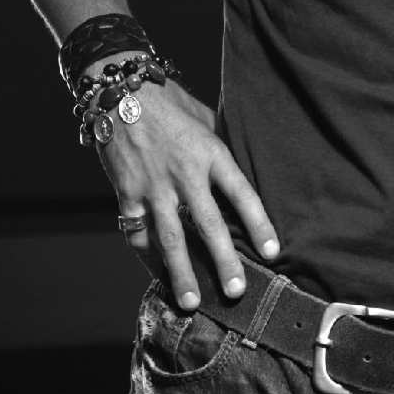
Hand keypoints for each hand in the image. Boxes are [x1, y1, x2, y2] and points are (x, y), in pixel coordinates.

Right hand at [95, 77, 279, 310]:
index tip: (273, 251)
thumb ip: (218, 149)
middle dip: (224, 260)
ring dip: (181, 272)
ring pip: (170, 238)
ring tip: (191, 301)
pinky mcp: (127, 194)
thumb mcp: (204, 118)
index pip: (242, 192)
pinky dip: (148, 258)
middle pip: (208, 224)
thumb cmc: (169, 103)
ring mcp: (153, 186)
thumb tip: (237, 175)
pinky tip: (158, 275)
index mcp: (210, 151)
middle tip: (236, 290)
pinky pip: (138, 234)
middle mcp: (184, 172)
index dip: (259, 223)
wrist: (120, 92)